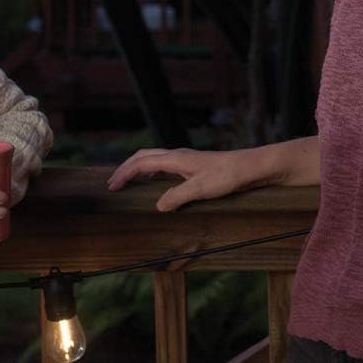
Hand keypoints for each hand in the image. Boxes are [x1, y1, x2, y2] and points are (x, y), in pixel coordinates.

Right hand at [105, 147, 263, 210]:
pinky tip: (155, 184)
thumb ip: (177, 197)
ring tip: (128, 183)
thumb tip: (158, 206)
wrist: (250, 167)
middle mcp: (178, 156)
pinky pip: (165, 166)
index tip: (112, 187)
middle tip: (113, 183)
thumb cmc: (228, 176)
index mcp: (175, 158)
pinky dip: (152, 173)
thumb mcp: (200, 189)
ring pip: (154, 160)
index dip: (124, 174)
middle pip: (144, 157)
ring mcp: (186, 160)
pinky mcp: (193, 166)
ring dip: (138, 169)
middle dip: (126, 168)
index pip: (141, 163)